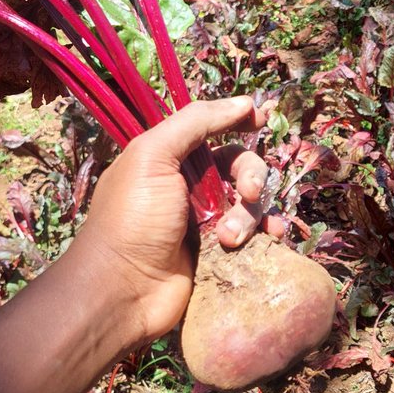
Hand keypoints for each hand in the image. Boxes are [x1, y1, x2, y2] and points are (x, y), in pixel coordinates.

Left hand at [71, 96, 282, 348]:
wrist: (122, 290)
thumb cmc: (132, 218)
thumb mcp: (153, 155)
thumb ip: (196, 122)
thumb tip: (244, 101)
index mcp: (169, 159)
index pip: (211, 130)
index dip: (237, 120)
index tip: (262, 118)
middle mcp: (189, 187)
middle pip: (240, 166)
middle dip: (251, 176)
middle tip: (247, 194)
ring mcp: (205, 222)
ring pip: (250, 203)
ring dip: (250, 215)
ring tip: (230, 238)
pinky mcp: (219, 253)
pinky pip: (255, 235)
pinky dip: (266, 234)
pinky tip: (271, 239)